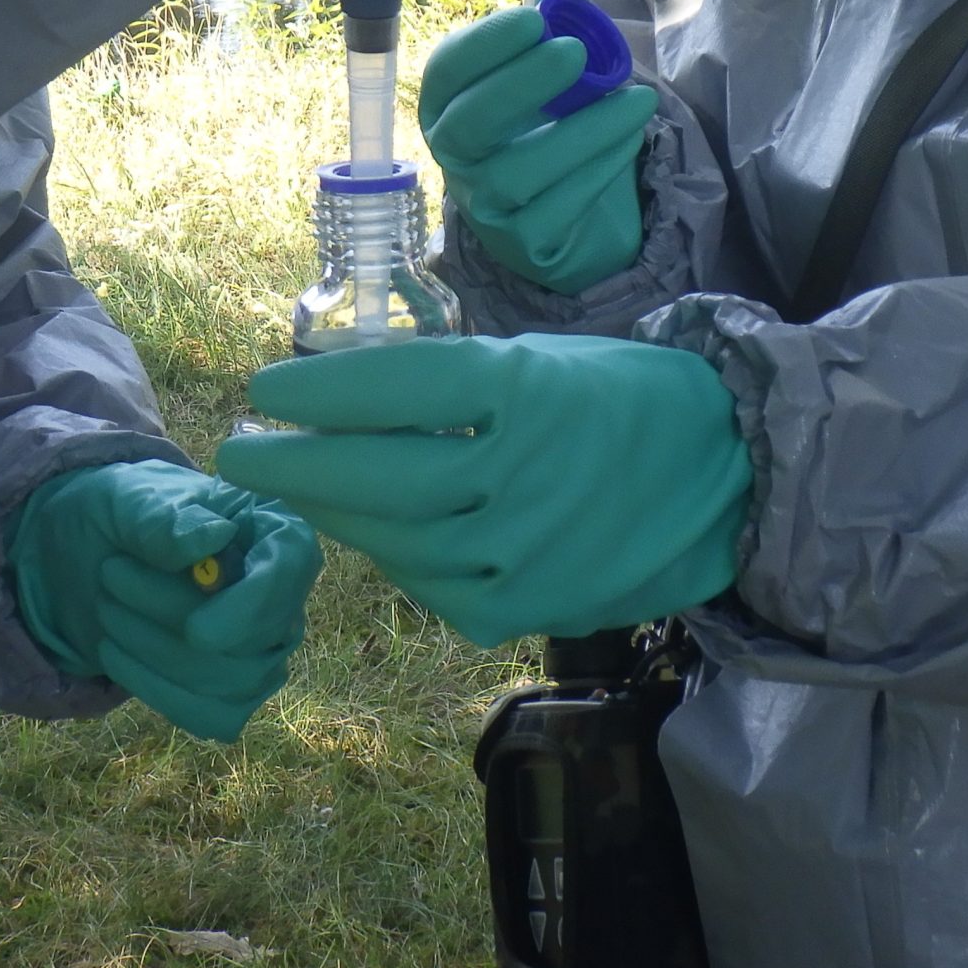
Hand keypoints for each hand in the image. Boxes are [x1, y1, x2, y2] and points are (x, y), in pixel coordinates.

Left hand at [8, 461, 318, 740]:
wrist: (101, 549)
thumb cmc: (132, 513)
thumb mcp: (133, 498)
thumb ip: (164, 517)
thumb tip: (208, 541)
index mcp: (277, 534)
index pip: (289, 573)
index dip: (250, 609)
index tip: (196, 631)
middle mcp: (284, 598)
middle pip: (254, 638)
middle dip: (170, 616)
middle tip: (109, 574)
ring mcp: (263, 651)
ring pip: (232, 682)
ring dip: (155, 653)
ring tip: (106, 610)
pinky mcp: (232, 692)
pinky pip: (214, 716)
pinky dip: (159, 693)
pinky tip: (115, 656)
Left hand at [216, 335, 748, 647]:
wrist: (726, 479)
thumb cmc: (619, 400)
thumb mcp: (539, 360)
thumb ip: (452, 383)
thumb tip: (346, 393)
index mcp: (527, 393)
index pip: (399, 389)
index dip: (322, 392)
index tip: (265, 388)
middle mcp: (522, 476)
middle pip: (380, 473)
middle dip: (296, 463)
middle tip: (241, 449)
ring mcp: (521, 551)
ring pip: (393, 537)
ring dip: (329, 512)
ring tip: (291, 487)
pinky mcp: (520, 607)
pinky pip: (427, 582)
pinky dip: (388, 553)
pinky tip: (366, 529)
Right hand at [420, 0, 656, 293]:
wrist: (568, 214)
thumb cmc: (548, 128)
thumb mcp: (552, 75)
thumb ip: (557, 27)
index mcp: (447, 104)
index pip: (447, 71)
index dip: (485, 44)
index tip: (535, 17)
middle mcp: (453, 155)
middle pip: (470, 123)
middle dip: (520, 84)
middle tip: (574, 52)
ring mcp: (483, 203)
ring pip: (518, 171)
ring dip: (582, 131)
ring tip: (636, 100)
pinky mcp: (522, 241)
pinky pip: (557, 207)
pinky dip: (599, 167)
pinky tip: (630, 138)